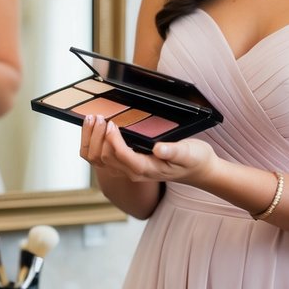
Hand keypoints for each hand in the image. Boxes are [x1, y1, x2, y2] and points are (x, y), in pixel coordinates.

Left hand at [80, 114, 216, 184]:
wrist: (197, 170)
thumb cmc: (193, 160)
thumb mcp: (189, 153)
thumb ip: (174, 151)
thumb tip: (158, 148)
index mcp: (146, 169)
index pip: (120, 156)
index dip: (112, 139)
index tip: (112, 122)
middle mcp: (133, 172)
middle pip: (103, 158)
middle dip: (97, 136)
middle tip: (99, 116)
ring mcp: (127, 170)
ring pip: (97, 160)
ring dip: (91, 139)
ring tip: (92, 119)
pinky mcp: (126, 164)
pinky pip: (101, 158)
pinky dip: (93, 143)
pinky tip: (95, 128)